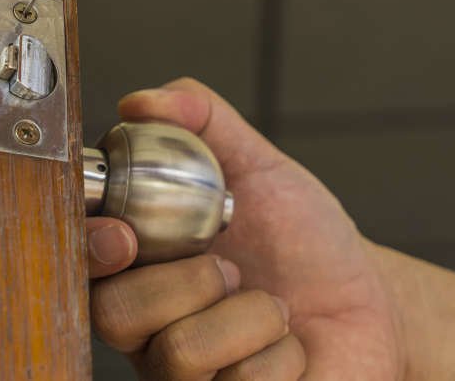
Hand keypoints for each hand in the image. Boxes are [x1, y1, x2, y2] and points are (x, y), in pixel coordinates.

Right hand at [84, 79, 403, 379]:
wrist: (371, 302)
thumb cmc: (305, 240)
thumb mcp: (259, 167)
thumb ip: (203, 121)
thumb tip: (140, 102)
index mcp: (142, 269)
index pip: (83, 263)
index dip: (93, 249)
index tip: (125, 234)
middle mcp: (151, 330)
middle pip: (116, 315)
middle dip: (190, 281)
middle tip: (232, 268)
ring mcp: (186, 378)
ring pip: (180, 353)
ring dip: (248, 317)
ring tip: (271, 307)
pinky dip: (281, 355)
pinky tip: (290, 347)